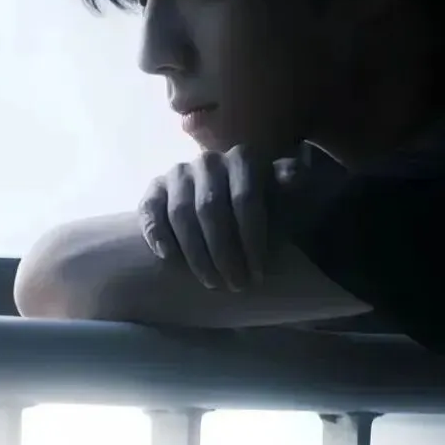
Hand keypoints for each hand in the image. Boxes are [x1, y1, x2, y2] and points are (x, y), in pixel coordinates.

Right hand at [139, 145, 297, 290]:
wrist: (231, 208)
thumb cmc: (263, 207)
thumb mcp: (283, 197)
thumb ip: (289, 183)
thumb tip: (294, 176)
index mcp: (242, 158)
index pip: (245, 200)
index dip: (251, 240)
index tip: (258, 274)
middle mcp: (208, 160)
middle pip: (211, 209)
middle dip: (224, 253)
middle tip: (235, 285)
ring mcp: (179, 173)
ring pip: (181, 213)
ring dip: (196, 254)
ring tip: (212, 282)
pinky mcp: (155, 188)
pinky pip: (151, 211)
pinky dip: (157, 234)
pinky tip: (168, 258)